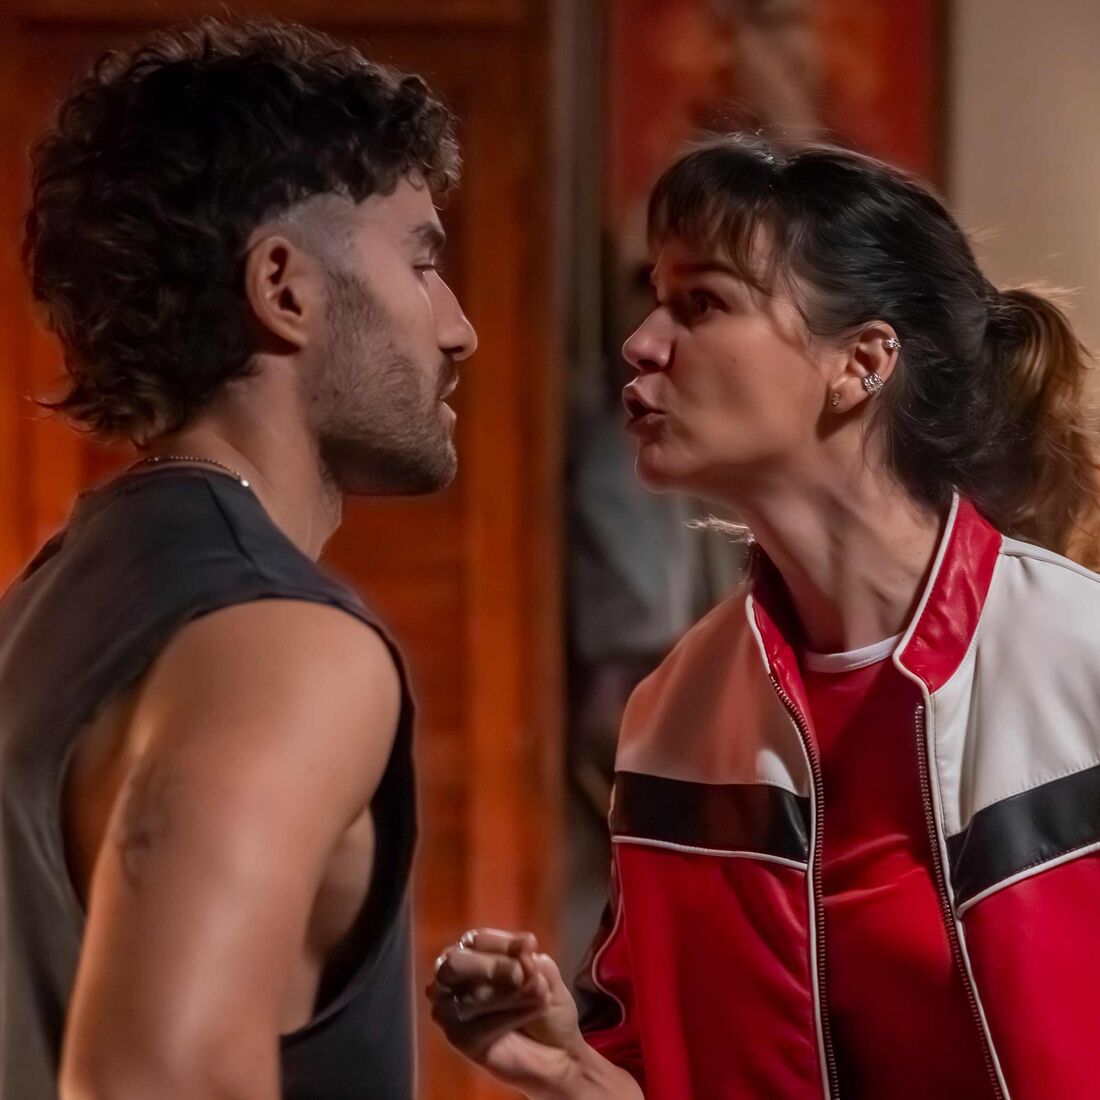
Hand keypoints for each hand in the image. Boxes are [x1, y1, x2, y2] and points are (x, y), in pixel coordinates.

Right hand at [427, 928, 585, 1095]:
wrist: (560, 1051)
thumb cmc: (547, 1004)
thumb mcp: (545, 973)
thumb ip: (530, 960)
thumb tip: (523, 951)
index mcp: (472, 952)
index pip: (476, 940)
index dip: (504, 944)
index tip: (531, 946)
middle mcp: (453, 977)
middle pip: (456, 964)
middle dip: (494, 967)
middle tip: (524, 975)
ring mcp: (450, 1009)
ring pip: (470, 995)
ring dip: (511, 996)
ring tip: (540, 1000)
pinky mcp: (458, 1038)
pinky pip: (477, 1025)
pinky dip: (508, 1019)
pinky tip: (526, 1017)